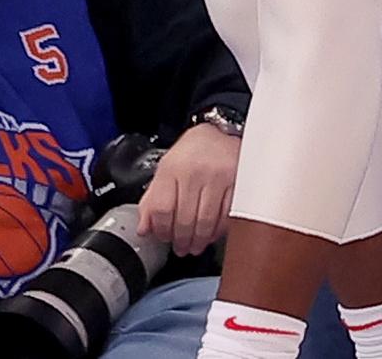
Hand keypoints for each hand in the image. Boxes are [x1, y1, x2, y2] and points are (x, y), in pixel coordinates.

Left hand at [136, 121, 240, 257]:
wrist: (219, 132)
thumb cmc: (191, 153)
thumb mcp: (166, 170)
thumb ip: (152, 200)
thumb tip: (144, 229)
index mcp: (172, 168)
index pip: (162, 209)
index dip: (162, 229)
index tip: (164, 237)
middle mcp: (194, 171)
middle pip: (185, 219)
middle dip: (182, 240)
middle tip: (181, 248)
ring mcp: (218, 177)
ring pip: (206, 222)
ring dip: (200, 240)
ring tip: (196, 245)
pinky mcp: (238, 183)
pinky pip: (226, 217)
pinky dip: (218, 231)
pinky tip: (212, 233)